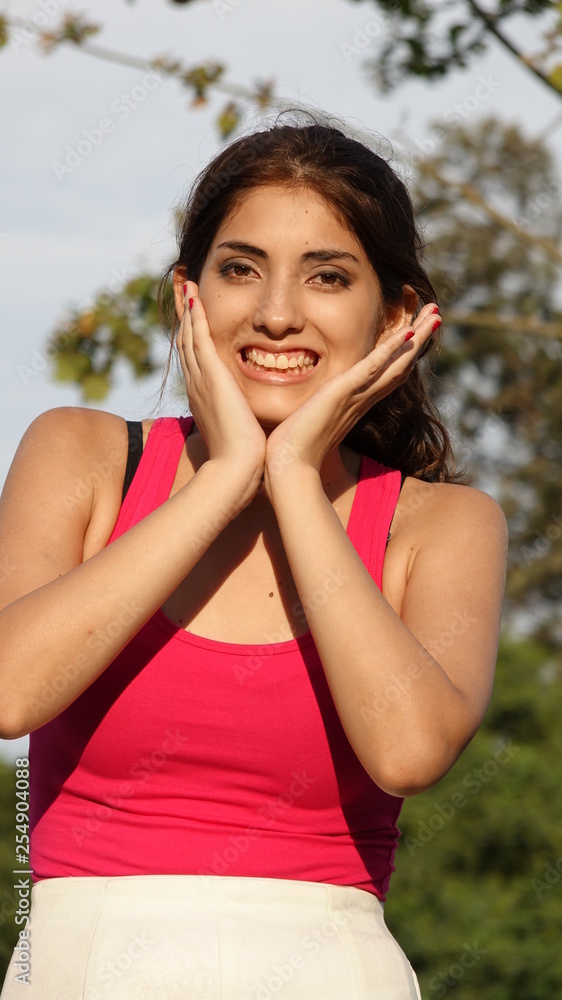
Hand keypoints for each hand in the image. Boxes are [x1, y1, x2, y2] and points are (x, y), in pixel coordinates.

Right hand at [177, 282, 265, 492]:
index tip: (194, 321)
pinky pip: (198, 338)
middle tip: (183, 293)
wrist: (235, 470)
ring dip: (187, 310)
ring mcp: (201, 380)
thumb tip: (255, 425)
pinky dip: (195, 316)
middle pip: (186, 344)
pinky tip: (196, 296)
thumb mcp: (242, 435)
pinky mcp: (211, 376)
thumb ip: (245, 423)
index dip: (193, 339)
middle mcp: (198, 386)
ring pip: (189, 336)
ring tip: (185, 286)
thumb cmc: (243, 461)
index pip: (196, 362)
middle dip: (185, 318)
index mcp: (205, 399)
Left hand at [263, 303, 440, 491]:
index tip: (416, 333)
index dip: (404, 354)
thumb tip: (307, 413)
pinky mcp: (344, 392)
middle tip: (436, 314)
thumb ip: (315, 414)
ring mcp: (356, 396)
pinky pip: (373, 368)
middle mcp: (362, 400)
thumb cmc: (293, 452)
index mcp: (356, 405)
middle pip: (401, 365)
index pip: (387, 375)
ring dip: (417, 337)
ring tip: (434, 313)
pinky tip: (406, 333)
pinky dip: (390, 350)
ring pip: (396, 363)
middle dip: (419, 339)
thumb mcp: (309, 423)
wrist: (289, 468)